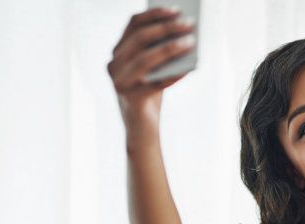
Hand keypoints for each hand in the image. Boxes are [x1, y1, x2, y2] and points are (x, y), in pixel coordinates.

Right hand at [107, 7, 194, 130]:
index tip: (175, 9)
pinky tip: (190, 67)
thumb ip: (159, 51)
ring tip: (191, 42)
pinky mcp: (131, 99)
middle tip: (188, 24)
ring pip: (146, 59)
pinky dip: (174, 74)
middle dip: (166, 29)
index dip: (154, 14)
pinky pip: (156, 83)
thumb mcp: (152, 69)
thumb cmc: (150, 94)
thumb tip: (181, 31)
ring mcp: (120, 83)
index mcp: (117, 53)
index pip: (133, 25)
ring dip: (171, 48)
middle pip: (140, 39)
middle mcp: (113, 66)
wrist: (141, 129)